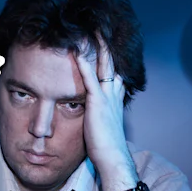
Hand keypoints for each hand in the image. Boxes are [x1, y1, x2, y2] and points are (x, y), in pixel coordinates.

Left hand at [73, 37, 136, 190]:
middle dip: (107, 49)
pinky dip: (84, 66)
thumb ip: (98, 118)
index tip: (105, 50)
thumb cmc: (105, 149)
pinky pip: (90, 80)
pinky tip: (76, 53)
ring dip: (99, 50)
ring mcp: (107, 99)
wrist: (112, 159)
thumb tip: (92, 118)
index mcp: (114, 102)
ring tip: (93, 32)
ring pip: (104, 68)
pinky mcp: (97, 104)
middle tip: (101, 31)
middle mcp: (113, 97)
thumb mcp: (102, 128)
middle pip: (112, 66)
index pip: (113, 76)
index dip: (110, 63)